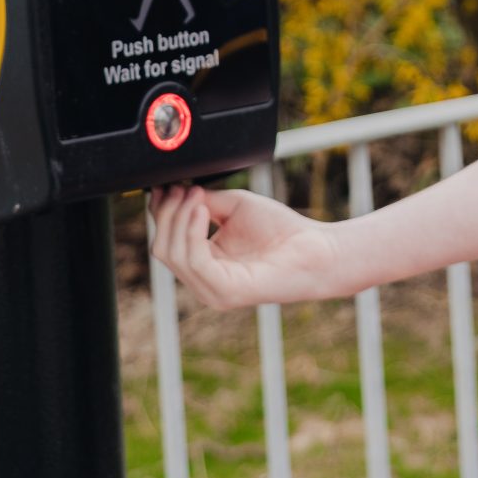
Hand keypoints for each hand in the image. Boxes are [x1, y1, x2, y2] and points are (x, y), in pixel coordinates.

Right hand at [148, 183, 346, 309]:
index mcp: (203, 264)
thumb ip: (203, 202)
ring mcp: (213, 291)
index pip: (165, 241)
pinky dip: (192, 231)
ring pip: (172, 254)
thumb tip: (175, 191)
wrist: (316, 249)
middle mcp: (203, 281)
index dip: (161, 212)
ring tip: (195, 196)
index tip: (168, 184)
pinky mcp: (226, 292)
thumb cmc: (281, 230)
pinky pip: (194, 261)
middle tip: (182, 189)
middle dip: (168, 213)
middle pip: (163, 248)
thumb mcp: (233, 206)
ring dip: (179, 218)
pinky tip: (202, 209)